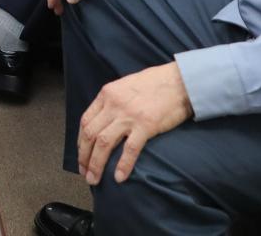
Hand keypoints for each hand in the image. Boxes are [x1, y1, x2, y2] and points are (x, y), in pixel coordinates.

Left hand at [76, 63, 191, 184]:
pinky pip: (130, 149)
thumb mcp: (126, 86)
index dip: (80, 140)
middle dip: (84, 156)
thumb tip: (105, 119)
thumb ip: (113, 100)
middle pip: (90, 134)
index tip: (81, 154)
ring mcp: (129, 115)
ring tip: (94, 179)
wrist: (180, 81)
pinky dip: (122, 165)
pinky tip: (118, 178)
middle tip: (83, 172)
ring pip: (104, 143)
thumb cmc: (155, 83)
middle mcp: (114, 105)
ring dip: (96, 164)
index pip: (85, 120)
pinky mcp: (146, 126)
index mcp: (107, 94)